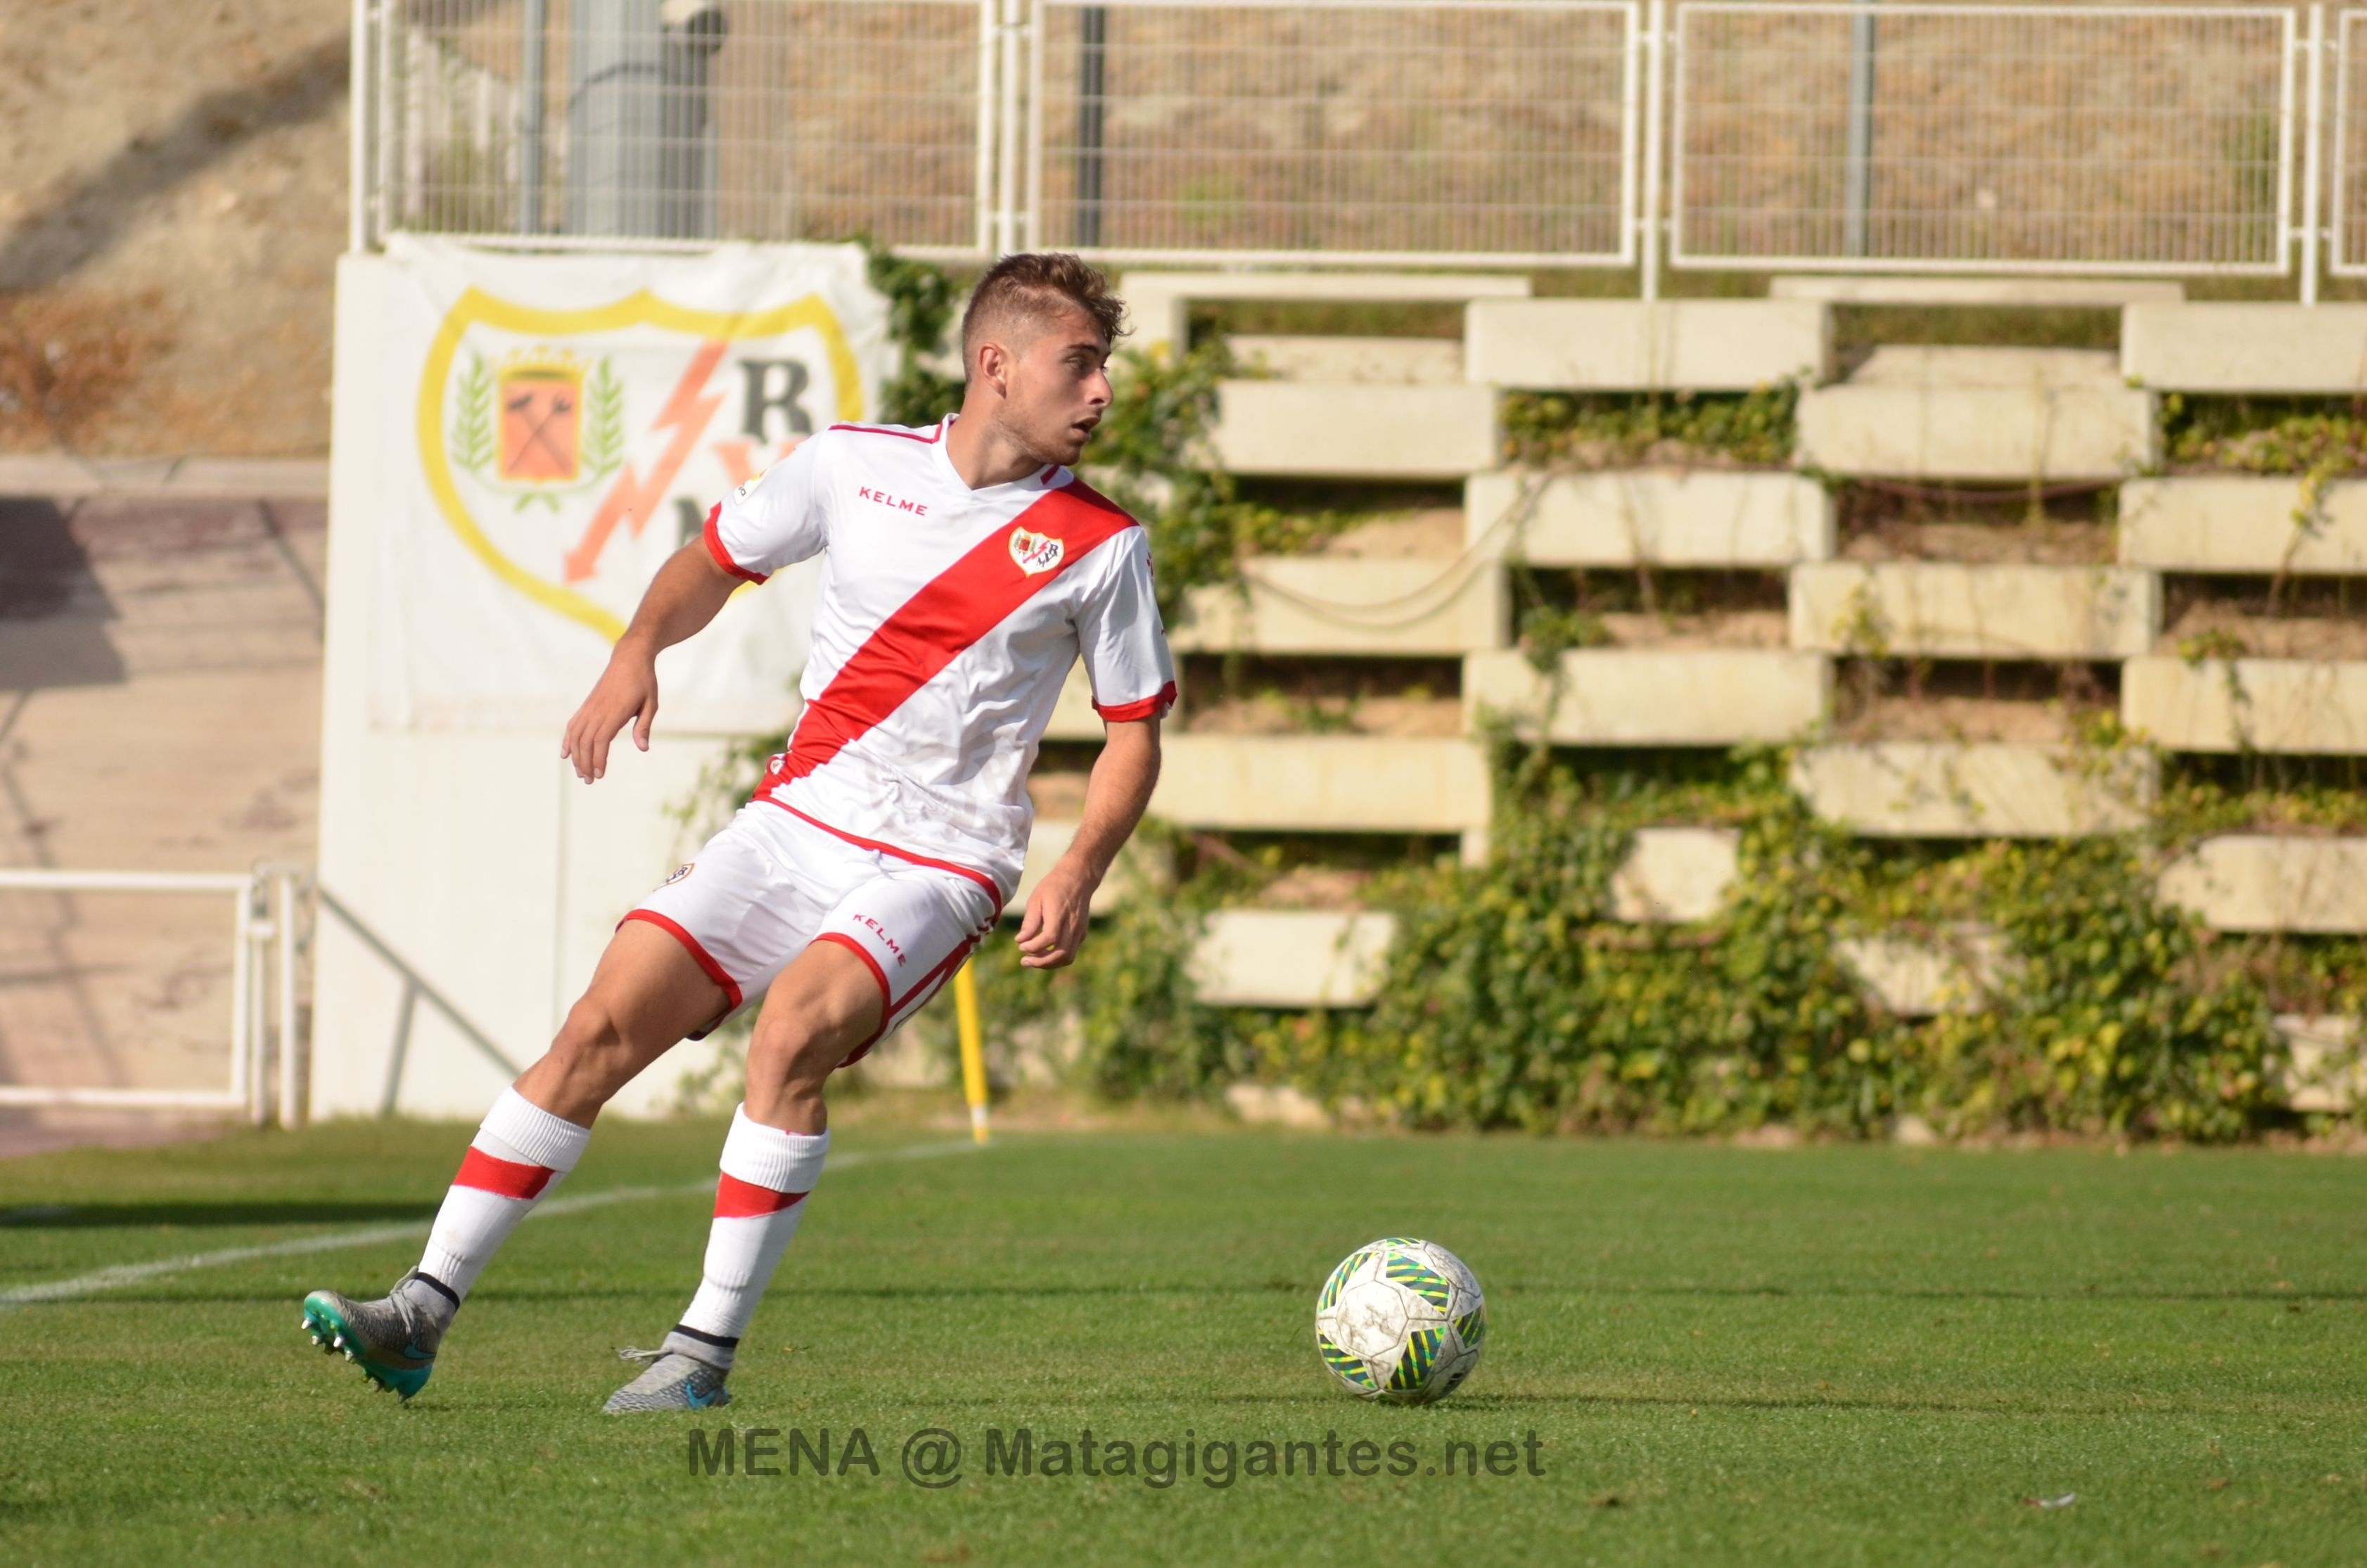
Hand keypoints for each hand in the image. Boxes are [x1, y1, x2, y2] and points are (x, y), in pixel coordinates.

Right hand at [560, 642, 658, 781]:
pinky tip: (565, 754)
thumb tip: (643, 748)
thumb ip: (644, 726)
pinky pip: (572, 725)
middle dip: (585, 763)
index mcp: (614, 711)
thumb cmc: (644, 681)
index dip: (598, 759)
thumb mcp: (651, 703)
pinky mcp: (587, 705)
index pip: (601, 740)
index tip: (599, 775)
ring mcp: (590, 707)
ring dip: (576, 755)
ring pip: (576, 735)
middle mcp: (598, 710)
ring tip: (580, 772)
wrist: (629, 658)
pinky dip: (567, 740)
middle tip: (589, 781)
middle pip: (586, 741)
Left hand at [1015, 864, 1093, 969]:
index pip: (1049, 938)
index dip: (1034, 947)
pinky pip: (1070, 952)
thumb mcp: (1036, 899)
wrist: (1079, 879)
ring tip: (1033, 961)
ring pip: (1068, 957)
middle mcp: (1073, 925)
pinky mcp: (1081, 934)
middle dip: (1041, 962)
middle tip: (1024, 961)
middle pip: (1061, 954)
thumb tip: (1020, 941)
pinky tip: (1043, 954)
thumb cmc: (1054, 886)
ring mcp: (1079, 931)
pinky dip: (1056, 958)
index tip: (1021, 947)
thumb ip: (1030, 922)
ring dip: (1049, 964)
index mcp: (1060, 914)